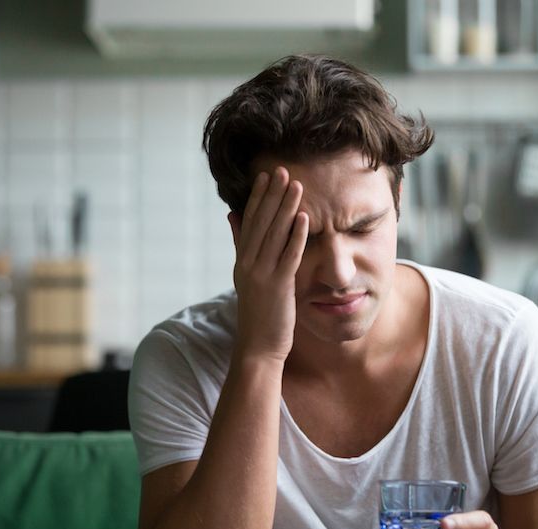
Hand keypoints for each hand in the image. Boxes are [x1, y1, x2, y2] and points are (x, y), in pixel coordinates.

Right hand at [228, 167, 308, 362]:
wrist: (257, 347)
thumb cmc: (258, 313)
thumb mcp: (246, 276)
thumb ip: (241, 245)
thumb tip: (232, 215)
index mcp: (242, 260)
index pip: (249, 222)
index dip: (258, 198)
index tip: (266, 176)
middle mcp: (248, 264)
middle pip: (261, 223)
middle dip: (272, 196)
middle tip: (282, 170)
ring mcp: (261, 275)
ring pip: (274, 235)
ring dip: (286, 209)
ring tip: (296, 186)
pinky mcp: (277, 287)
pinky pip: (288, 257)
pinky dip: (296, 237)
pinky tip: (305, 219)